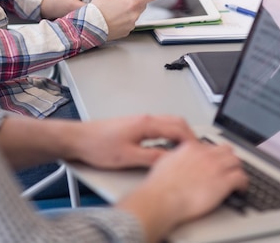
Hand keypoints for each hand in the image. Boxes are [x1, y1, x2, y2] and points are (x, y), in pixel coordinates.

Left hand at [69, 114, 195, 168]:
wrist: (79, 139)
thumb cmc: (98, 146)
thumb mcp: (127, 157)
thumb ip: (151, 158)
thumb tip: (170, 161)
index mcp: (146, 124)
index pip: (177, 128)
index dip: (191, 141)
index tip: (199, 152)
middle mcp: (145, 119)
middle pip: (176, 122)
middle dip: (190, 136)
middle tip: (197, 151)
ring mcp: (140, 121)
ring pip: (168, 123)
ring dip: (179, 134)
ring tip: (185, 151)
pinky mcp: (134, 126)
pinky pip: (159, 127)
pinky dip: (169, 135)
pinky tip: (167, 147)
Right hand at [91, 0, 172, 39]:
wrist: (89, 27)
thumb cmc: (96, 10)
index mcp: (132, 3)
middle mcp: (134, 15)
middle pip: (140, 4)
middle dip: (132, 1)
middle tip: (118, 0)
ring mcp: (131, 24)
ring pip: (133, 13)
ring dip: (126, 11)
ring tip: (111, 11)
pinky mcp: (126, 32)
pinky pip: (128, 22)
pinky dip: (122, 19)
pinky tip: (111, 19)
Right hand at [119, 140, 247, 241]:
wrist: (163, 197)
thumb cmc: (161, 184)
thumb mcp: (165, 160)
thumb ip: (175, 156)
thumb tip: (176, 158)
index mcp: (191, 148)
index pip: (210, 146)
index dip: (214, 154)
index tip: (214, 160)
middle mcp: (205, 154)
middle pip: (226, 150)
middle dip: (229, 158)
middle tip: (229, 166)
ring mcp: (215, 167)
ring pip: (236, 161)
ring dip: (237, 169)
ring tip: (237, 177)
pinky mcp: (223, 182)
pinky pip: (241, 178)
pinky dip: (243, 183)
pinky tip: (241, 188)